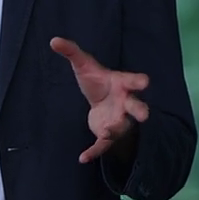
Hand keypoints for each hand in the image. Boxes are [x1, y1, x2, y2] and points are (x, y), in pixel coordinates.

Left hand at [51, 37, 149, 163]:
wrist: (101, 100)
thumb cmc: (98, 80)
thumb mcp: (84, 66)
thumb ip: (72, 52)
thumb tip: (53, 40)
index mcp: (122, 84)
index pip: (134, 81)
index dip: (139, 81)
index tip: (145, 82)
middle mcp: (125, 103)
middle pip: (137, 107)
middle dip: (140, 110)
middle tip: (145, 115)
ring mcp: (119, 119)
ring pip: (122, 127)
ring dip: (115, 129)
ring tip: (105, 130)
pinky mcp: (108, 134)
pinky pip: (103, 145)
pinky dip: (94, 152)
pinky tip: (83, 158)